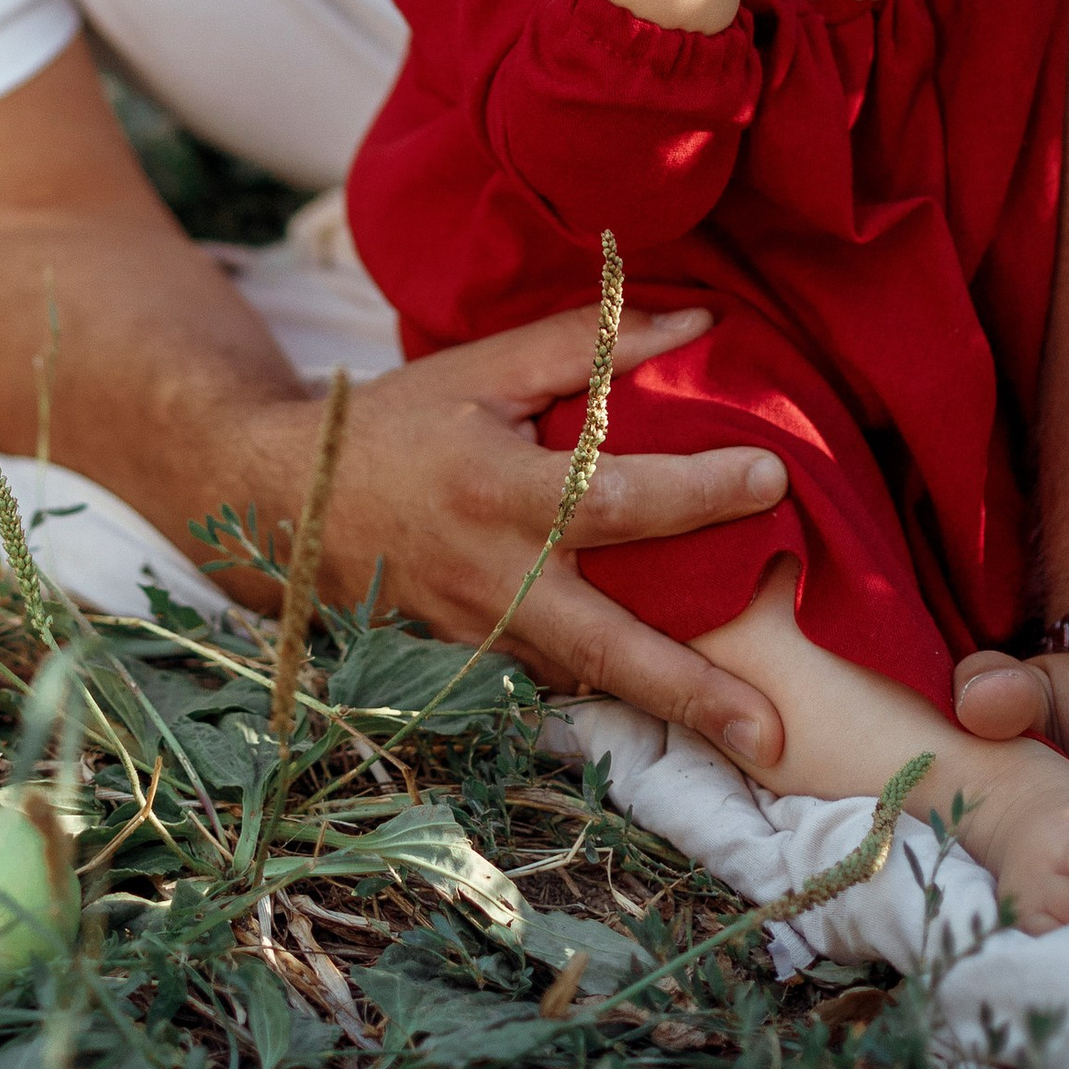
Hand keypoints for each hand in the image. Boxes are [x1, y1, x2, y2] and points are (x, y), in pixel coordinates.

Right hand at [260, 297, 794, 769]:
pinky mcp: (475, 664)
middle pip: (606, 646)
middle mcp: (492, 575)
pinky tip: (684, 714)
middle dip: (694, 693)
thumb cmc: (401, 420)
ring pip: (589, 682)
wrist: (292, 501)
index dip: (695, 491)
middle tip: (775, 734)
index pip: (611, 498)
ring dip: (671, 713)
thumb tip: (698, 324)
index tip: (773, 478)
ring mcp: (481, 634)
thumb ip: (589, 344)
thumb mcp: (485, 369)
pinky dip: (619, 696)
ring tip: (758, 743)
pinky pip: (559, 682)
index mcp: (495, 489)